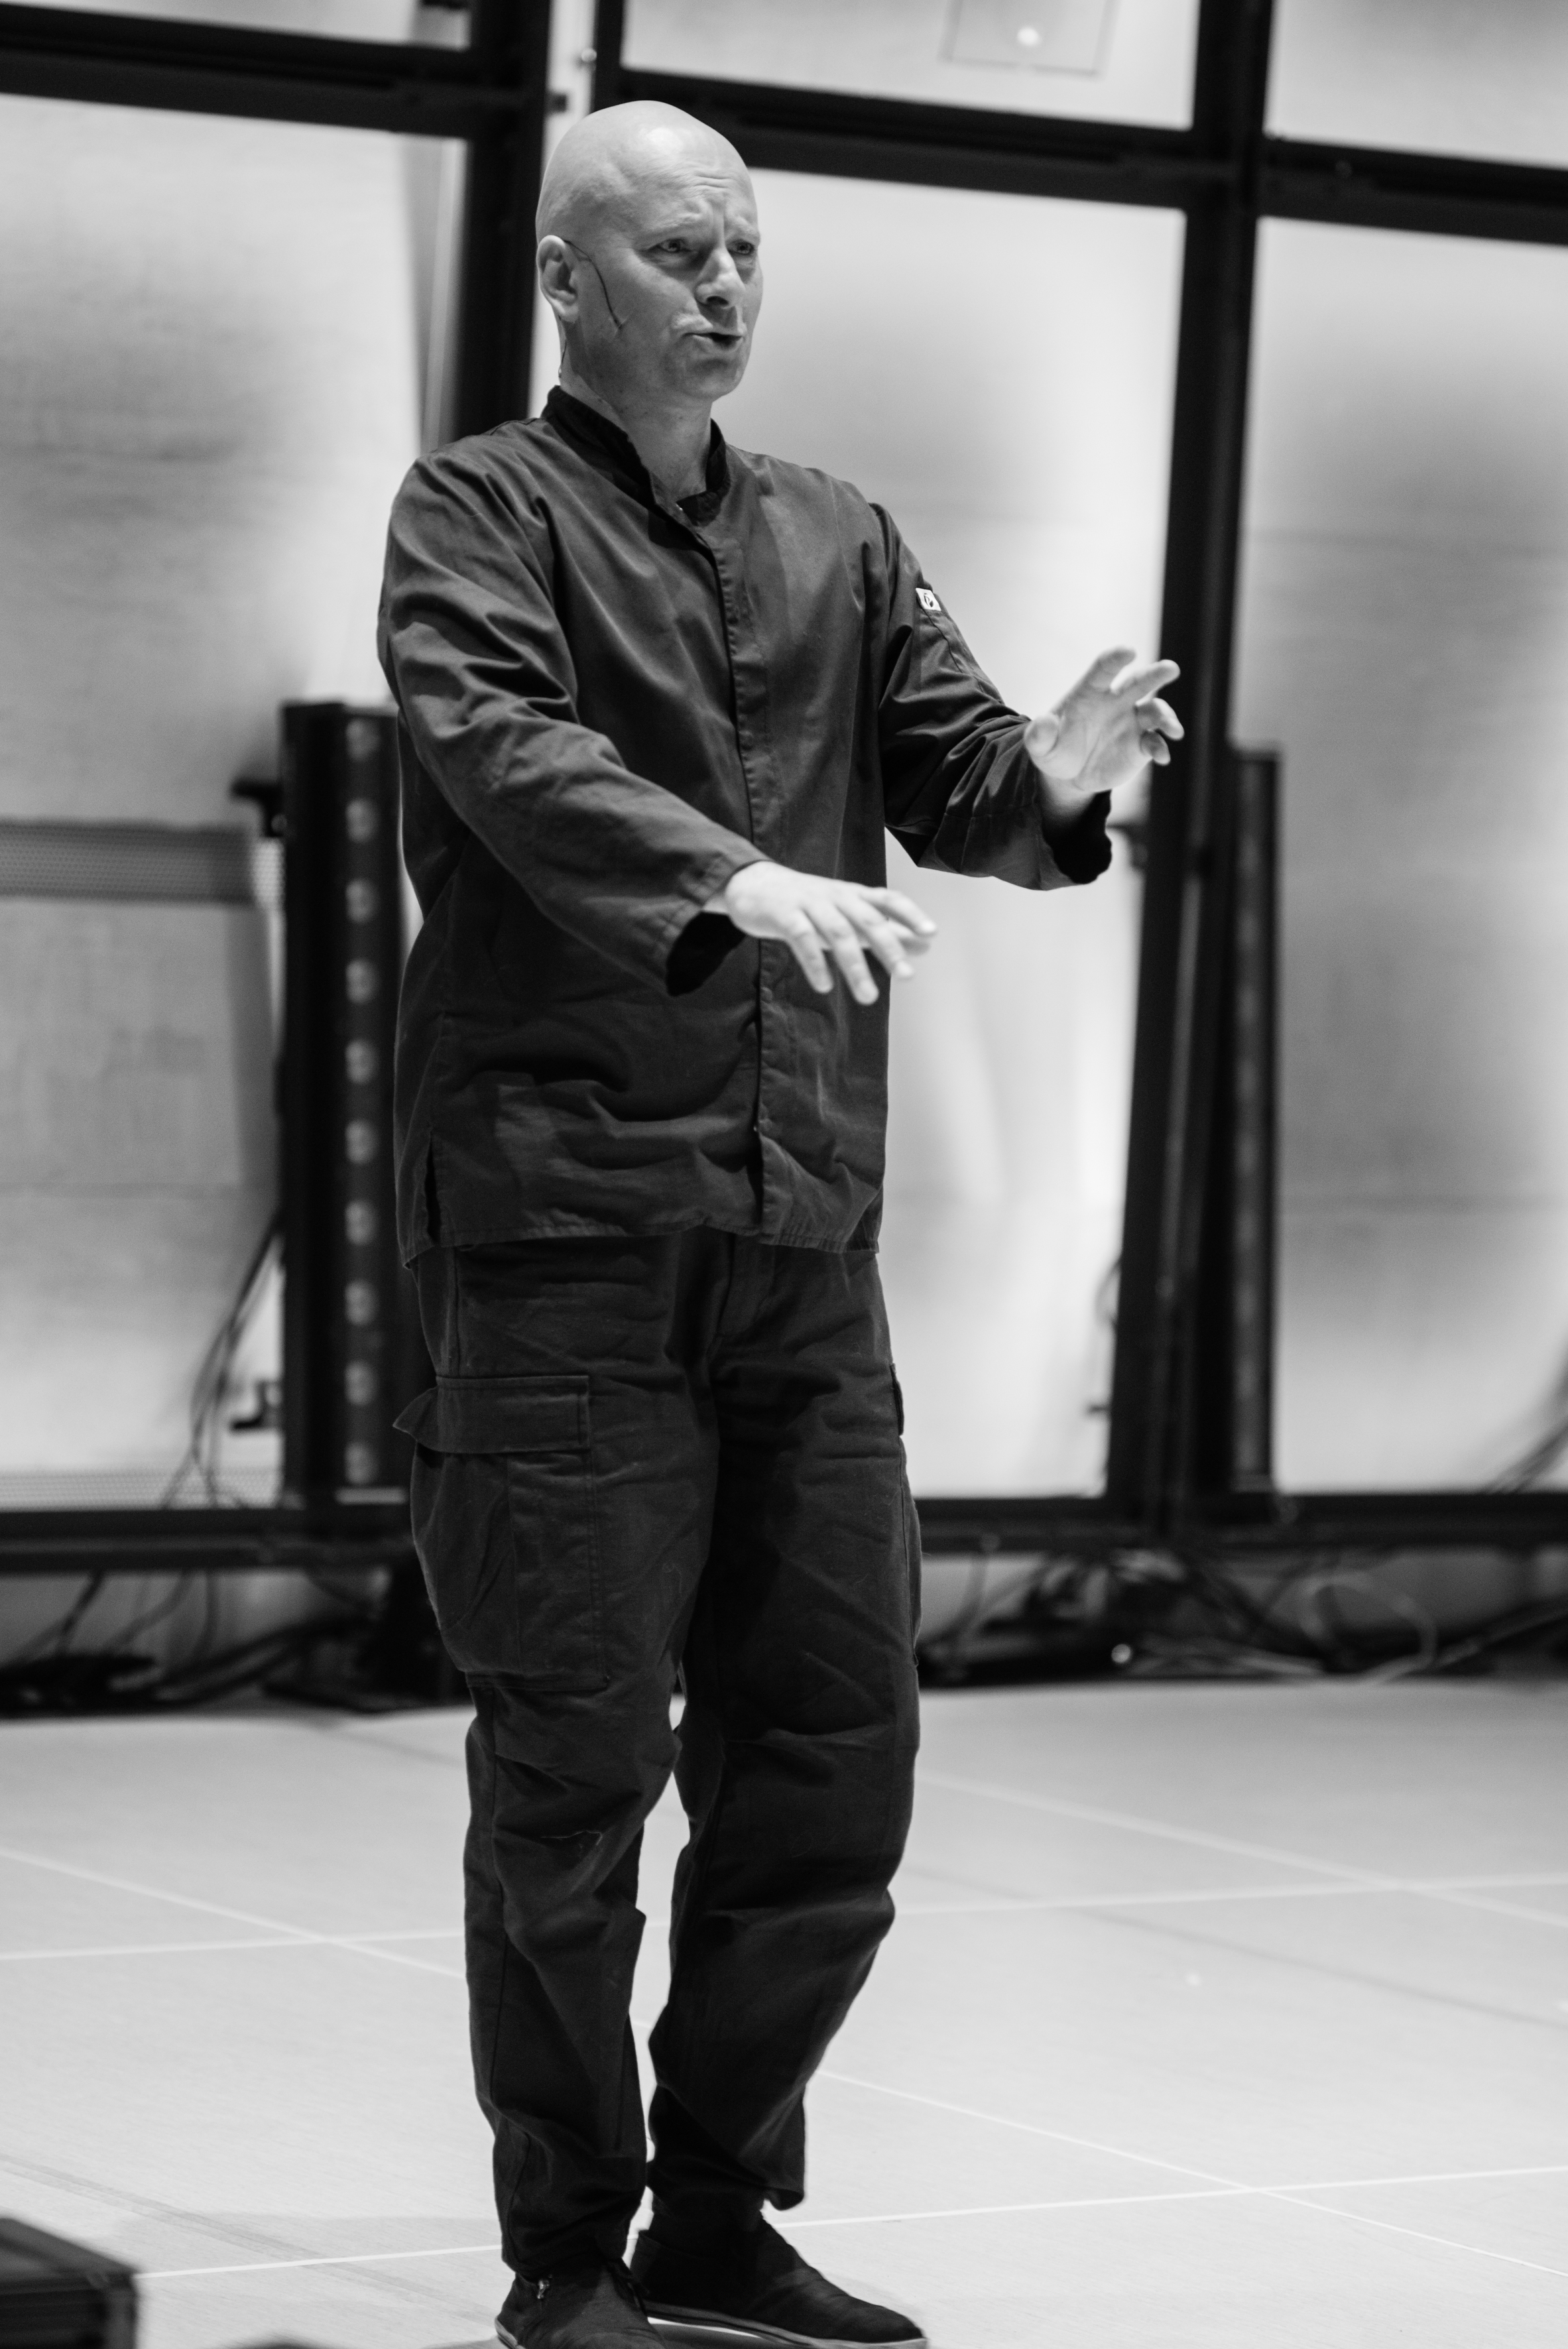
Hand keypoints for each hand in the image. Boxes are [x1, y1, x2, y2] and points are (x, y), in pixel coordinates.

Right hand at [707, 863, 936, 1004]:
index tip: (931, 934)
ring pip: (837, 933)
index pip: (888, 899)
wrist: (753, 885)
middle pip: (868, 920)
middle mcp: (836, 896)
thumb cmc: (808, 904)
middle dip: (889, 948)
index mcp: (854, 895)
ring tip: (868, 996)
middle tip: (907, 976)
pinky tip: (824, 985)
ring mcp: (809, 904)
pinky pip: (801, 938)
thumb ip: (884, 930)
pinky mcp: (784, 915)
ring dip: (855, 966)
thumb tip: (925, 945)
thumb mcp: (849, 914)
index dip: (910, 914)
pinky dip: (814, 962)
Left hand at [1025, 647, 1182, 804]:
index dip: (1116, 659)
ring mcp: (1132, 721)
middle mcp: (1116, 701)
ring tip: (1173, 730)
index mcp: (1091, 691)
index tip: (1128, 651)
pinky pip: (1154, 742)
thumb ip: (1039, 735)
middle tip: (1171, 669)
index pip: (1104, 668)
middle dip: (1156, 674)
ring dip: (1166, 716)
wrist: (1070, 773)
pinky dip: (1160, 747)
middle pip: (1139, 681)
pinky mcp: (1140, 744)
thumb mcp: (1040, 746)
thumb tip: (1043, 722)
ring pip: (1155, 711)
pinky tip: (1162, 757)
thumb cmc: (1055, 749)